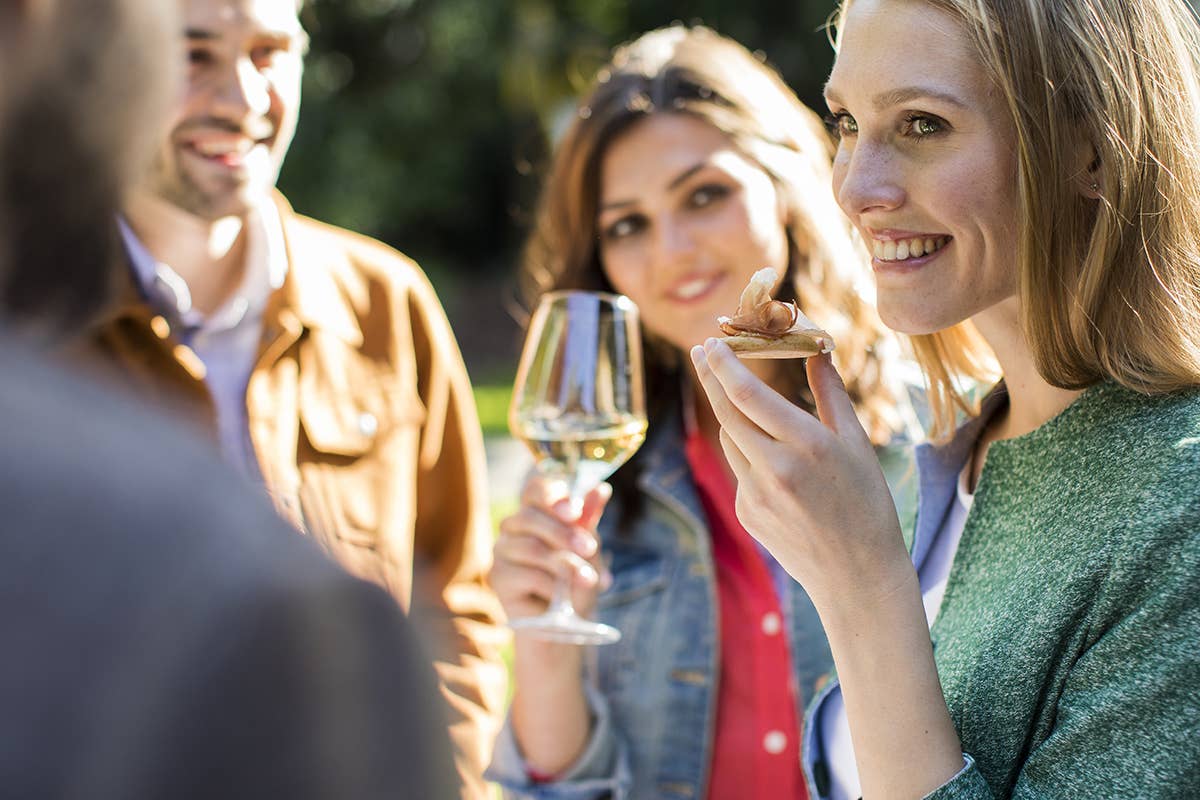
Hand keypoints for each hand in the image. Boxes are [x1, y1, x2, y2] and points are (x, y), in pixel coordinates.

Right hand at [491, 474, 612, 623]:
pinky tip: (561, 598)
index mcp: (537, 513)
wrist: (564, 628)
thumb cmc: (575, 585)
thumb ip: (588, 522)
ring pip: (531, 546)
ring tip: (588, 581)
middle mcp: (514, 528)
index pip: (536, 490)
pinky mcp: (497, 577)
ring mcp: (502, 551)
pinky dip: (551, 586)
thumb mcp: (589, 552)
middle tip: (589, 549)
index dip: (553, 495)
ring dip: (564, 564)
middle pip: (530, 516)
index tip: (575, 512)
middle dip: (564, 533)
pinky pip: (526, 574)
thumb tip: (601, 489)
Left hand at [690, 340, 912, 610]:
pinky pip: (740, 471)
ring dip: (733, 415)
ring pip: (731, 439)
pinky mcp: (746, 513)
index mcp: (808, 446)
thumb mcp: (857, 443)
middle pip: (728, 412)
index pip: (750, 396)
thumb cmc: (867, 503)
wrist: (857, 575)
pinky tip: (776, 466)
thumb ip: (830, 393)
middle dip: (711, 377)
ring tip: (745, 401)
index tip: (711, 342)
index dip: (725, 366)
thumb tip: (817, 347)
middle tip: (701, 349)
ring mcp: (755, 495)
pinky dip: (750, 455)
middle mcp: (776, 469)